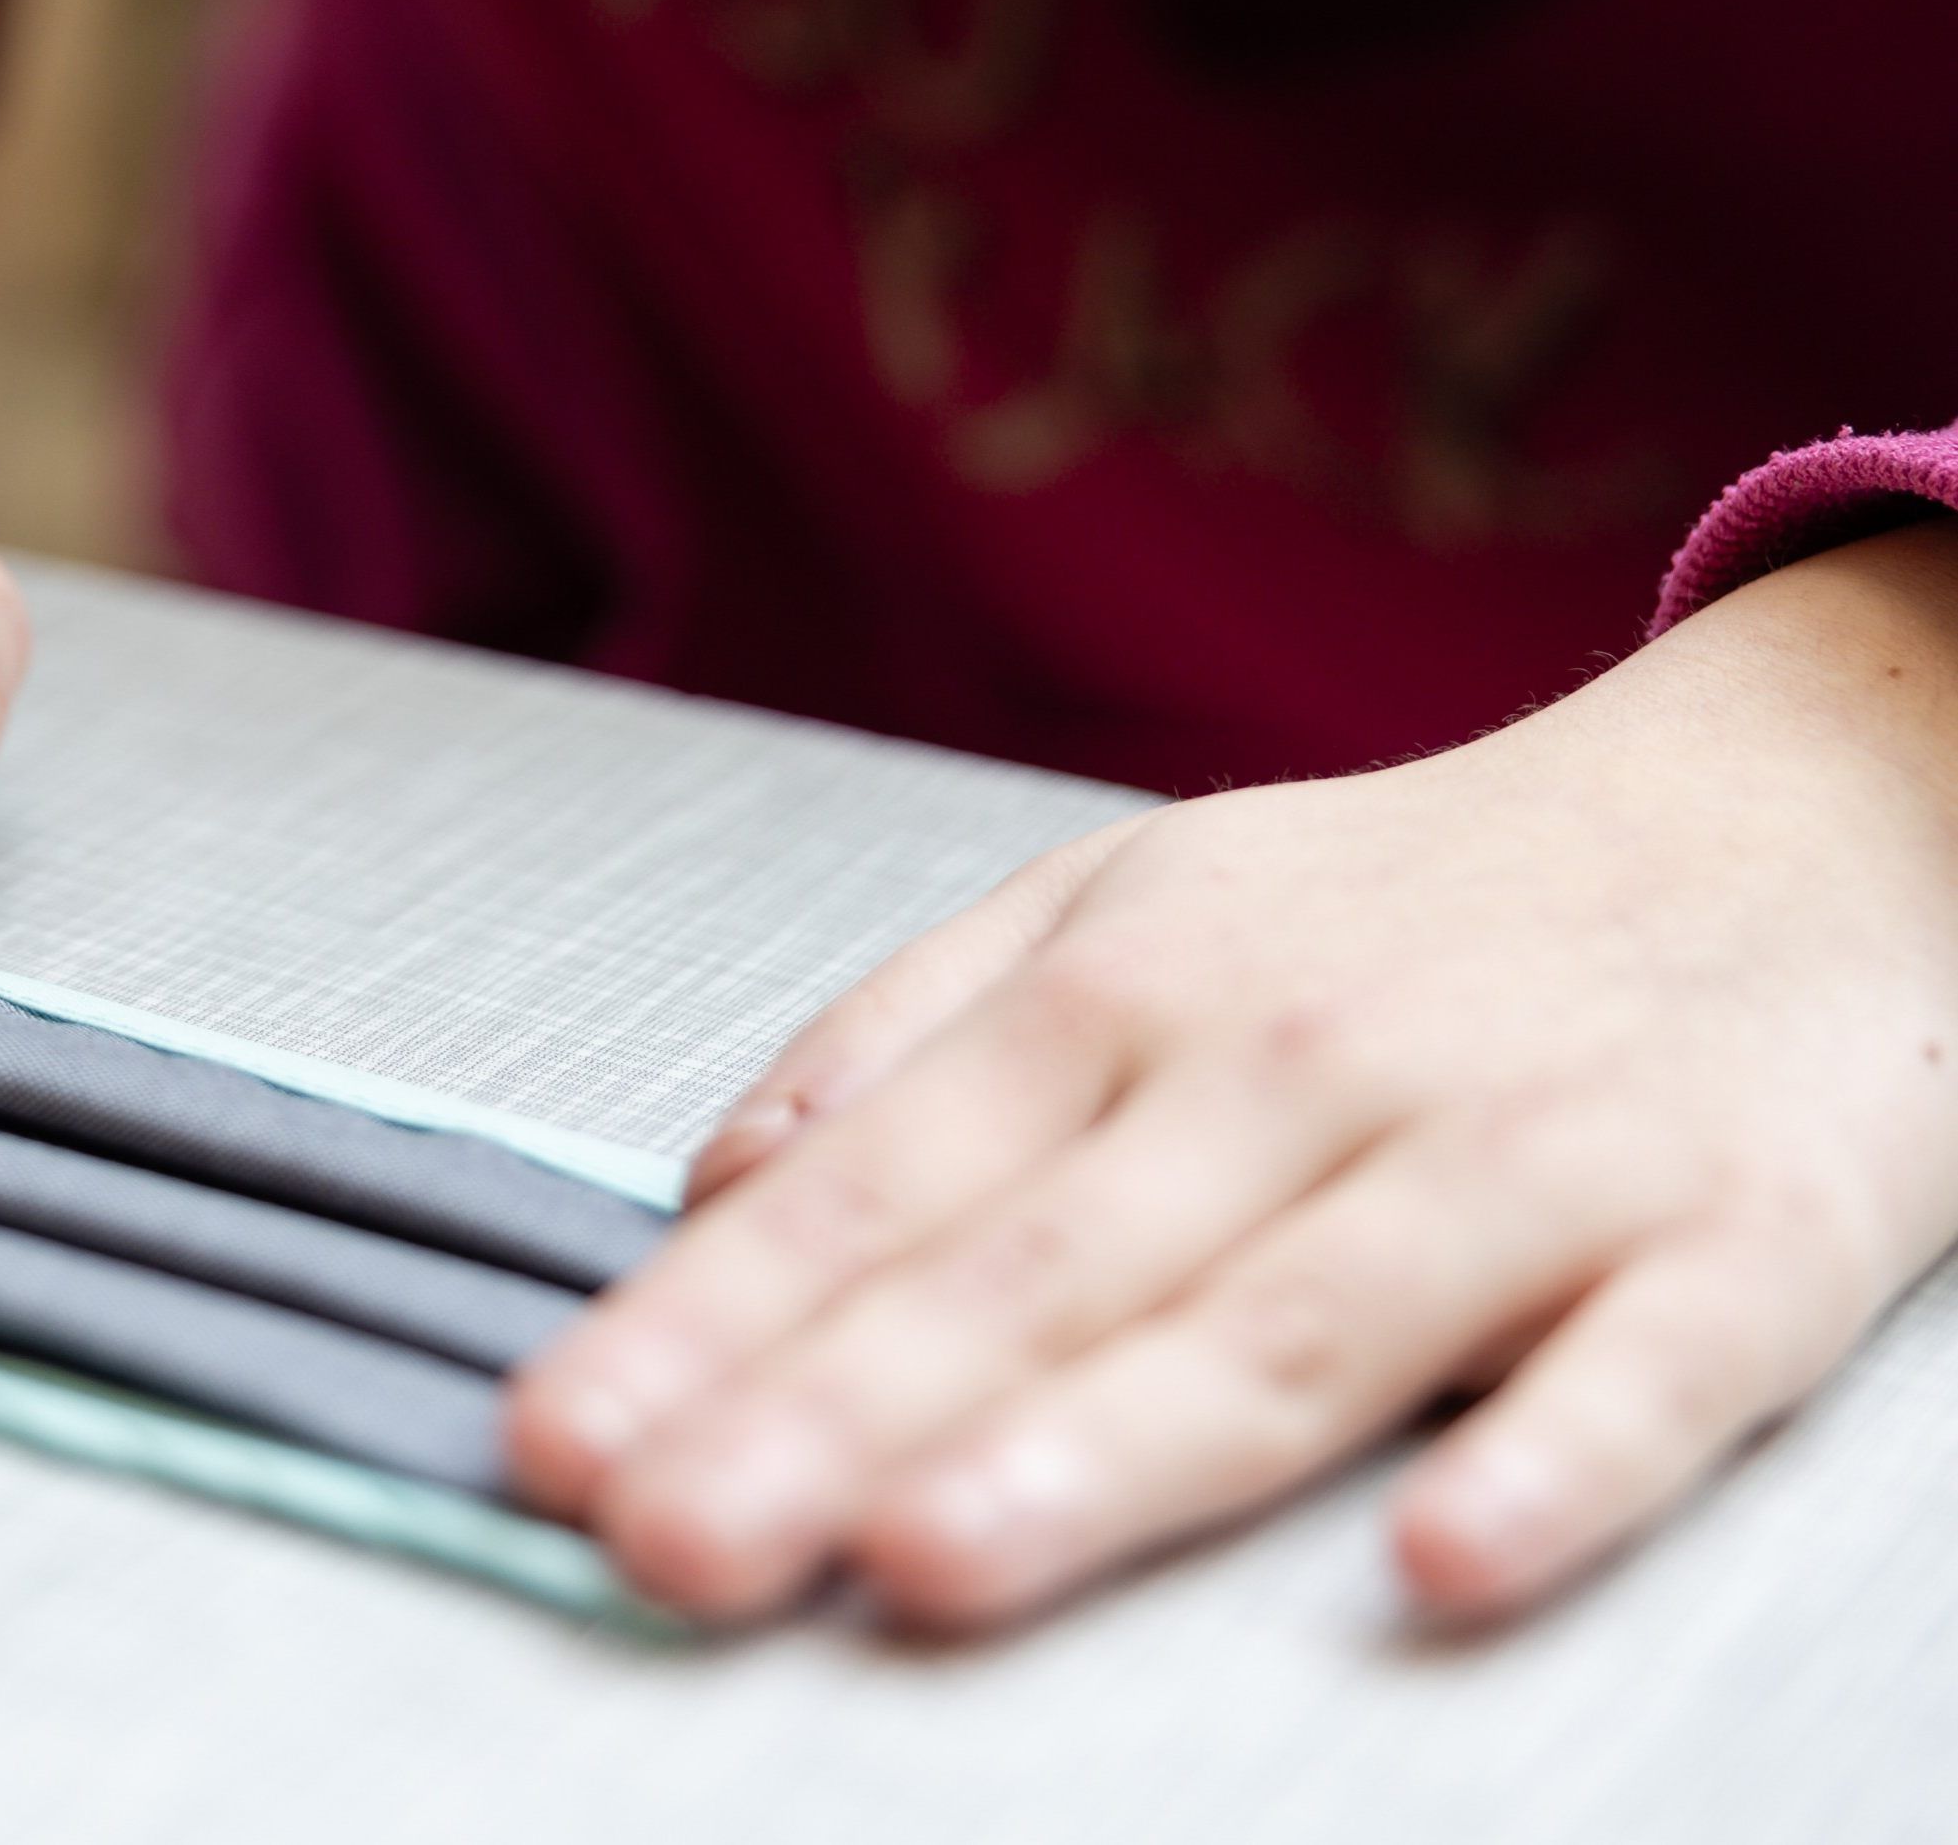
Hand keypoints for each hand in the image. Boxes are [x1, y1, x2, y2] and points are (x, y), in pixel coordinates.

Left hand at [510, 520, 1957, 1629]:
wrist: (1792, 795)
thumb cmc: (1418, 899)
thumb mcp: (1130, 905)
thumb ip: (912, 1040)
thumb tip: (718, 1186)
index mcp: (1125, 996)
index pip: (872, 1192)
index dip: (706, 1327)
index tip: (561, 1441)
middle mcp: (1291, 1068)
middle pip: (1031, 1274)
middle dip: (827, 1418)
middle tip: (665, 1542)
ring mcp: (1515, 1153)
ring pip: (1286, 1325)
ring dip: (1107, 1445)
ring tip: (933, 1553)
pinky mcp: (1740, 1234)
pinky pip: (1643, 1369)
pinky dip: (1548, 1456)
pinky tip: (1440, 1557)